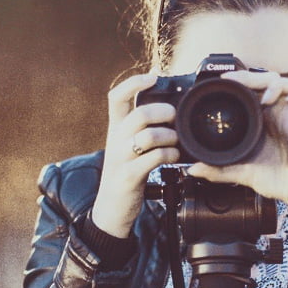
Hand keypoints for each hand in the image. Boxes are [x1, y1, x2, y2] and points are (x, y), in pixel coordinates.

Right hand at [91, 73, 179, 236]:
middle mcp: (115, 140)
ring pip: (148, 136)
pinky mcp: (128, 176)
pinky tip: (174, 158)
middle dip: (163, 112)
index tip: (153, 78)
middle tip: (175, 118)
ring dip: (169, 136)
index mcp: (115, 129)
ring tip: (176, 142)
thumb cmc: (126, 173)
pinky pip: (153, 159)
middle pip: (139, 114)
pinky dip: (169, 155)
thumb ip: (142, 129)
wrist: (110, 209)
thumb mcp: (128, 147)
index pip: (117, 97)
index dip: (134, 83)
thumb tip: (171, 110)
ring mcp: (121, 158)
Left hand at [187, 70, 287, 224]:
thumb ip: (218, 170)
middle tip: (237, 80)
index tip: (224, 80)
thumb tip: (193, 170)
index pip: (253, 90)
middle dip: (253, 76)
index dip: (242, 80)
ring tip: (266, 98)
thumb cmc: (276, 181)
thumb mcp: (242, 172)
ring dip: (277, 84)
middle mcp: (279, 114)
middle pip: (269, 82)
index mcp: (264, 120)